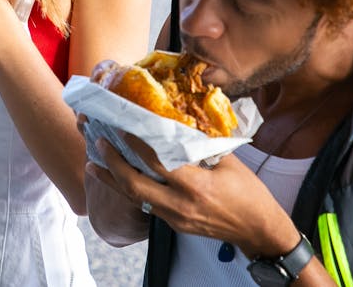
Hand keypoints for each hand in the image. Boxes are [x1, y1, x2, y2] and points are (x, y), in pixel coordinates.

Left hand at [86, 133, 297, 257]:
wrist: (257, 230)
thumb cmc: (249, 194)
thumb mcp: (229, 162)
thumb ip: (202, 145)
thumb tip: (181, 121)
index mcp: (196, 186)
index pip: (157, 163)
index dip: (136, 145)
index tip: (122, 128)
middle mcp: (181, 205)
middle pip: (135, 185)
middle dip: (113, 164)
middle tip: (99, 142)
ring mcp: (175, 218)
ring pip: (135, 198)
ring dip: (113, 180)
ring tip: (94, 163)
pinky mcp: (174, 224)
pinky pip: (145, 206)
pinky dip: (129, 191)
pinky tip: (117, 179)